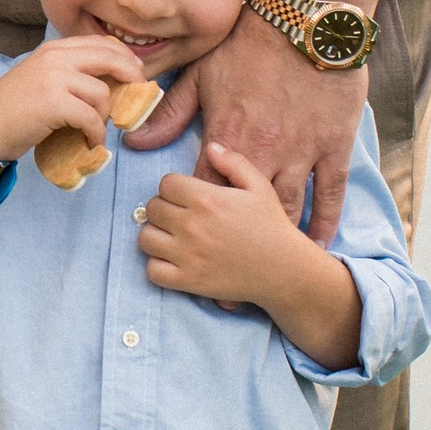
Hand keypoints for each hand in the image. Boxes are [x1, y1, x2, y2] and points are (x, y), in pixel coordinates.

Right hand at [0, 32, 146, 166]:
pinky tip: (89, 143)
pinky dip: (95, 134)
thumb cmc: (11, 110)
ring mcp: (53, 78)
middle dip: (131, 77)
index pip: (101, 42)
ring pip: (102, 93)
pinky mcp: (53, 102)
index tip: (136, 74)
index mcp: (53, 49)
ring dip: (105, 117)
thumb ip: (69, 74)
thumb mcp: (41, 79)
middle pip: (110, 58)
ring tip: (95, 131)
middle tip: (136, 98)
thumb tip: (110, 84)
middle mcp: (55, 57)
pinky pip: (91, 118)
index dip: (124, 57)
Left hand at [136, 143, 304, 311]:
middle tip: (180, 215)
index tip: (186, 196)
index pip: (165, 184)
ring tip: (173, 236)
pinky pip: (152, 271)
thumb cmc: (272, 226)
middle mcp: (191, 225)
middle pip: (152, 208)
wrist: (285, 270)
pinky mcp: (188, 281)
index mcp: (206, 198)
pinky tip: (174, 260)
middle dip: (164, 208)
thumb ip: (234, 162)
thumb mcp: (260, 186)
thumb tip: (212, 148)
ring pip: (146, 238)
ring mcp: (187, 255)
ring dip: (157, 235)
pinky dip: (158, 266)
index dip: (175, 188)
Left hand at [159, 5, 366, 243]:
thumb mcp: (200, 76)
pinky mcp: (333, 148)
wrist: (304, 24)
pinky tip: (317, 244)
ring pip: (289, 208)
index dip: (194, 215)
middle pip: (245, 210)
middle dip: (232, 237)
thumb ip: (169, 114)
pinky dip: (325, 222)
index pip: (202, 191)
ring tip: (267, 264)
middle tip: (225, 257)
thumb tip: (134, 141)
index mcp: (227, 139)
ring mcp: (301, 153)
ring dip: (277, 236)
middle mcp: (263, 154)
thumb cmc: (249, 46)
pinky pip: (330, 194)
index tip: (190, 232)